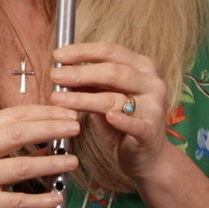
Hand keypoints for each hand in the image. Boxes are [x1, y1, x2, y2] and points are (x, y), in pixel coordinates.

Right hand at [0, 105, 79, 207]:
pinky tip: (56, 197)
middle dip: (51, 128)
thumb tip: (50, 139)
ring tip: (72, 161)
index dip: (44, 112)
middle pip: (17, 134)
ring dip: (50, 163)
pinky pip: (16, 201)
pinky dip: (40, 199)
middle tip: (75, 127)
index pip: (13, 115)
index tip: (68, 112)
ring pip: (20, 166)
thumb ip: (8, 145)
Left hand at [48, 42, 169, 181]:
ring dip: (83, 98)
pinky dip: (120, 120)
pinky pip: (134, 124)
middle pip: (112, 72)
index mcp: (141, 67)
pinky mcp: (151, 131)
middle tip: (55, 76)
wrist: (147, 156)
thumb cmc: (123, 122)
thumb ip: (90, 84)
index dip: (82, 51)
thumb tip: (61, 71)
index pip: (110, 51)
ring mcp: (153, 106)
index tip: (58, 55)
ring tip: (59, 99)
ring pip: (114, 98)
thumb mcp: (105, 97)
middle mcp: (151, 82)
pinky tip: (108, 117)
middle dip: (80, 73)